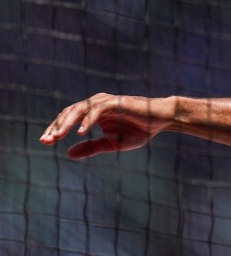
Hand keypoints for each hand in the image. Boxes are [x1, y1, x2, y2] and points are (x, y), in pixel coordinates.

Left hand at [40, 93, 173, 158]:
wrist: (161, 120)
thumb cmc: (139, 129)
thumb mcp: (111, 143)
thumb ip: (91, 147)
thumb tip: (68, 154)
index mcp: (93, 113)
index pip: (68, 119)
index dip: (55, 129)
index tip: (44, 142)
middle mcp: (96, 104)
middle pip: (69, 112)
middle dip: (56, 126)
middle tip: (46, 140)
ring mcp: (105, 101)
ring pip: (79, 109)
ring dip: (66, 123)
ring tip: (57, 136)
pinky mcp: (115, 102)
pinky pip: (96, 110)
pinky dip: (87, 120)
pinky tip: (80, 132)